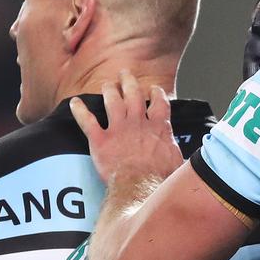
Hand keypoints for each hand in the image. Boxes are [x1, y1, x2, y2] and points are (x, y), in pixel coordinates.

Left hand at [70, 70, 183, 184]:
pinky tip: (74, 102)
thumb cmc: (160, 177)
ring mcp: (119, 129)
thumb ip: (176, 150)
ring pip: (112, 102)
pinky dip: (80, 110)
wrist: (141, 185)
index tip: (154, 89)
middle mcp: (138, 123)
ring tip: (107, 84)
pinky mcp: (100, 140)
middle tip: (125, 74)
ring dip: (109, 90)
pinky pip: (87, 121)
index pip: (159, 103)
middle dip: (129, 82)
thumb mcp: (178, 161)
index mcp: (159, 127)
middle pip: (133, 95)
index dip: (156, 93)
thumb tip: (184, 151)